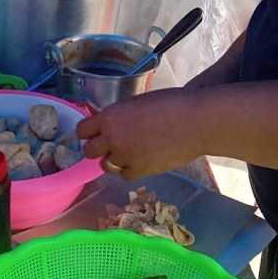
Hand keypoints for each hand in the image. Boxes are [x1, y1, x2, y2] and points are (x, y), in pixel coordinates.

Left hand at [77, 89, 204, 179]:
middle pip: (89, 151)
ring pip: (106, 166)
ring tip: (130, 153)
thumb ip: (120, 116)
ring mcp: (124, 157)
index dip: (89, 132)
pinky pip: (124, 175)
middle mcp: (112, 138)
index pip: (82, 130)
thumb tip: (111, 125)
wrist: (195, 122)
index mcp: (110, 117)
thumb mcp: (137, 103)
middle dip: (98, 148)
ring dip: (114, 160)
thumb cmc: (172, 104)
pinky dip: (130, 169)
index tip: (96, 133)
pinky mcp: (139, 171)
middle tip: (111, 145)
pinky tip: (142, 160)